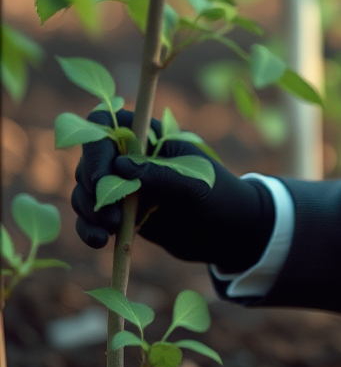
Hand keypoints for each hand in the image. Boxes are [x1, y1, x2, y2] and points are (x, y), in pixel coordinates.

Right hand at [71, 110, 275, 271]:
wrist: (229, 232)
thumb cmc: (219, 197)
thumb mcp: (195, 185)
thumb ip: (160, 175)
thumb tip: (119, 167)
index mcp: (152, 138)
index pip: (107, 125)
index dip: (96, 145)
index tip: (102, 175)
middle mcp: (133, 159)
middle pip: (90, 160)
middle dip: (92, 186)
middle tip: (110, 214)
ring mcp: (125, 187)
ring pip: (85, 190)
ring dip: (88, 210)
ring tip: (109, 231)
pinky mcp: (121, 214)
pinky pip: (91, 217)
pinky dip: (87, 228)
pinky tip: (99, 241)